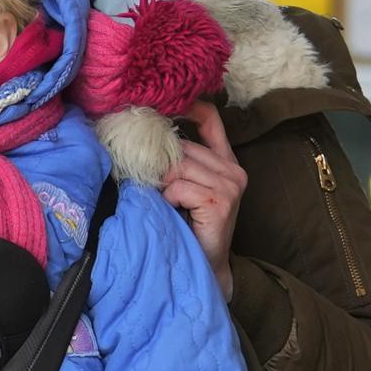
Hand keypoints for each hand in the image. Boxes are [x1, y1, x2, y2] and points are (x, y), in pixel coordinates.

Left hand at [161, 102, 246, 301]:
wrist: (204, 265)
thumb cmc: (187, 226)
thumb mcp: (180, 189)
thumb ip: (173, 165)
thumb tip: (139, 139)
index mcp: (224, 160)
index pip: (210, 120)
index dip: (188, 107)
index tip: (161, 104)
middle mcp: (232, 169)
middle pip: (181, 147)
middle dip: (155, 159)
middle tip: (143, 177)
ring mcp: (230, 184)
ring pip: (177, 166)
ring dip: (159, 183)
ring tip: (159, 200)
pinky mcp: (221, 200)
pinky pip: (178, 187)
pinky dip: (166, 198)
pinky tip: (171, 211)